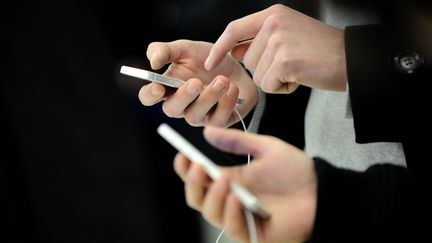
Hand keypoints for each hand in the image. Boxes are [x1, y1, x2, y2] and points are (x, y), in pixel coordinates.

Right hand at [139, 40, 257, 126]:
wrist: (237, 66)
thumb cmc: (207, 60)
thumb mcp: (185, 48)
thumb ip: (165, 50)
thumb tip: (152, 62)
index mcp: (167, 88)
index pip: (148, 97)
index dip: (150, 95)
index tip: (158, 86)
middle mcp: (180, 106)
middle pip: (171, 110)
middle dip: (183, 96)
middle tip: (196, 82)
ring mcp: (199, 116)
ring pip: (195, 115)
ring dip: (209, 97)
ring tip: (223, 80)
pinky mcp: (219, 121)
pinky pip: (218, 120)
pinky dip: (226, 104)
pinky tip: (233, 89)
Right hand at [174, 126, 316, 242]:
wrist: (320, 190)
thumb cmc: (295, 172)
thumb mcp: (265, 148)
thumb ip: (237, 142)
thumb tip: (207, 131)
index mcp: (230, 180)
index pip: (200, 177)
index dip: (186, 168)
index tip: (181, 153)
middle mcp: (230, 199)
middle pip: (197, 197)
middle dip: (191, 182)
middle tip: (196, 165)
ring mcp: (240, 216)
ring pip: (210, 213)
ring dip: (212, 196)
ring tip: (222, 178)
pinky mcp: (253, 233)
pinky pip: (232, 227)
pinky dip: (230, 212)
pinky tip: (235, 197)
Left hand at [205, 4, 346, 92]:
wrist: (352, 59)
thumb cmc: (322, 51)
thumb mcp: (289, 35)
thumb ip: (261, 41)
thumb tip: (235, 51)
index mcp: (273, 14)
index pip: (234, 29)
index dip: (220, 48)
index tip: (210, 62)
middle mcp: (273, 23)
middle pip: (247, 60)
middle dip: (265, 70)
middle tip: (292, 65)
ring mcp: (278, 41)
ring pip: (257, 75)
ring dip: (275, 80)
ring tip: (298, 70)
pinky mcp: (284, 60)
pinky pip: (268, 85)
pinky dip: (283, 88)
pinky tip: (301, 78)